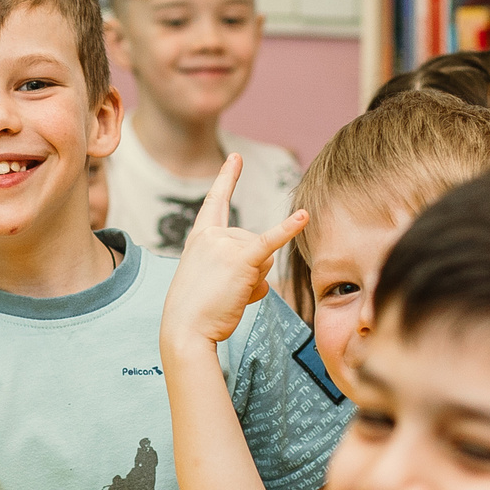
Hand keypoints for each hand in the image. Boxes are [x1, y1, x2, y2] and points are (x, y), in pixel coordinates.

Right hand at [160, 154, 306, 351]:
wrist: (185, 331)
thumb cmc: (196, 312)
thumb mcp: (211, 280)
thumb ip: (236, 267)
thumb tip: (265, 278)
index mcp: (200, 238)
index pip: (215, 203)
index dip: (227, 178)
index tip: (235, 158)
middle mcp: (212, 236)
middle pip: (253, 243)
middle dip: (250, 271)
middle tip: (224, 293)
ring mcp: (226, 245)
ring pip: (265, 257)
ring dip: (256, 282)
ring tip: (231, 297)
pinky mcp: (242, 260)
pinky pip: (271, 242)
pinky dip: (289, 228)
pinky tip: (304, 216)